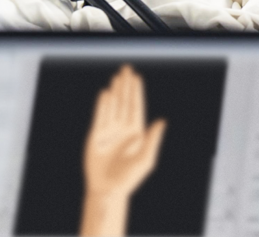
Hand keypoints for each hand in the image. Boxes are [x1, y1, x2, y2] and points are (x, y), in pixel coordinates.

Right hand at [83, 65, 166, 198]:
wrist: (108, 189)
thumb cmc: (129, 177)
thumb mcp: (145, 159)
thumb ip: (152, 139)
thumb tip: (162, 121)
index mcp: (136, 131)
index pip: (136, 106)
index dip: (136, 91)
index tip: (137, 77)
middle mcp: (123, 128)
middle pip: (125, 101)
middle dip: (126, 85)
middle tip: (126, 68)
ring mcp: (110, 130)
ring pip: (113, 106)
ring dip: (115, 91)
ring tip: (117, 77)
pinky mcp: (96, 135)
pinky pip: (100, 116)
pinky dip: (102, 105)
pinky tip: (105, 93)